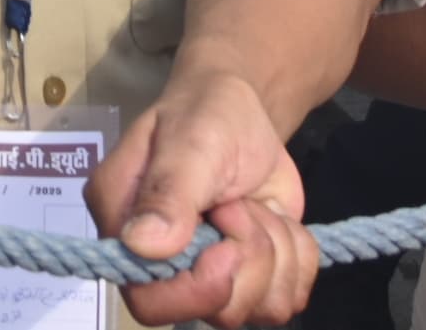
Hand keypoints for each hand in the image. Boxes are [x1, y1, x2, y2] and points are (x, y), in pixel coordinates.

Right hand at [95, 71, 318, 326]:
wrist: (246, 114)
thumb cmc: (205, 116)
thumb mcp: (189, 145)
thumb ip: (168, 192)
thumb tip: (142, 245)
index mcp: (126, 230)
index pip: (148, 300)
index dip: (197, 288)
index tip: (227, 244)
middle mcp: (163, 266)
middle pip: (218, 312)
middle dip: (251, 258)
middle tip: (242, 207)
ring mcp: (211, 277)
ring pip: (261, 310)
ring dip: (278, 251)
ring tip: (257, 207)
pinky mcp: (252, 280)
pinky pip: (289, 298)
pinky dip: (299, 257)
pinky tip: (276, 220)